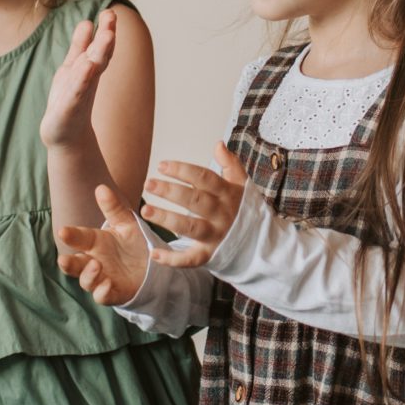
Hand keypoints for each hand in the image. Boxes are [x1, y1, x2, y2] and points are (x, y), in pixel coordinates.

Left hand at [39, 10, 117, 149]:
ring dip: (99, 53)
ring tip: (106, 36)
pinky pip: (76, 91)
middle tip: (111, 17)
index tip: (110, 12)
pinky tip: (87, 65)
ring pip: (90, 71)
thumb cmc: (68, 99)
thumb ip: (80, 46)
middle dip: (106, 37)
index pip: (100, 47)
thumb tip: (88, 22)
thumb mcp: (73, 68)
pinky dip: (82, 78)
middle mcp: (87, 80)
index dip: (105, 30)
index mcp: (88, 69)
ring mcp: (79, 94)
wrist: (64, 134)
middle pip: (99, 55)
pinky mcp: (69, 109)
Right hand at [56, 183, 152, 303]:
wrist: (152, 264)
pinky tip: (107, 284)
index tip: (62, 231)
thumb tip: (101, 187)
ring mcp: (101, 278)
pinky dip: (102, 291)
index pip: (78, 238)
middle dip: (67, 263)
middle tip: (63, 259)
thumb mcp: (126, 223)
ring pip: (86, 281)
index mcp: (94, 242)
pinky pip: (102, 296)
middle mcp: (93, 261)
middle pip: (74, 264)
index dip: (70, 235)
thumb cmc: (133, 242)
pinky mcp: (112, 292)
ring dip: (88, 275)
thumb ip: (113, 208)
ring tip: (97, 265)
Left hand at [138, 142, 248, 264]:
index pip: (205, 179)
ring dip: (167, 219)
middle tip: (147, 183)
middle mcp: (222, 214)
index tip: (161, 165)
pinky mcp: (210, 255)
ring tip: (145, 210)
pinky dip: (172, 259)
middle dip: (170, 191)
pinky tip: (153, 254)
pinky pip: (191, 259)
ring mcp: (216, 235)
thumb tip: (218, 144)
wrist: (259, 243)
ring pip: (191, 227)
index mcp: (228, 194)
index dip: (183, 171)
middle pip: (195, 201)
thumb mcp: (241, 185)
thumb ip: (230, 164)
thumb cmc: (243, 209)